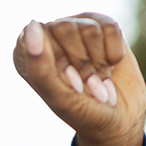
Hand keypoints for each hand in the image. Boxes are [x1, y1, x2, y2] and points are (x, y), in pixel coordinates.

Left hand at [14, 12, 145, 145]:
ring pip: (90, 28)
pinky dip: (114, 54)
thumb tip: (33, 24)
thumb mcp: (60, 97)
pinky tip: (110, 67)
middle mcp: (49, 38)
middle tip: (85, 86)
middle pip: (66, 28)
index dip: (60, 64)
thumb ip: (40, 66)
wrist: (119, 121)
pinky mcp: (101, 26)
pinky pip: (111, 27)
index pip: (36, 38)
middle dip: (82, 62)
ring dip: (99, 62)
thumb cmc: (84, 113)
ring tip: (98, 80)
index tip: (70, 86)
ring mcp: (76, 29)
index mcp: (27, 55)